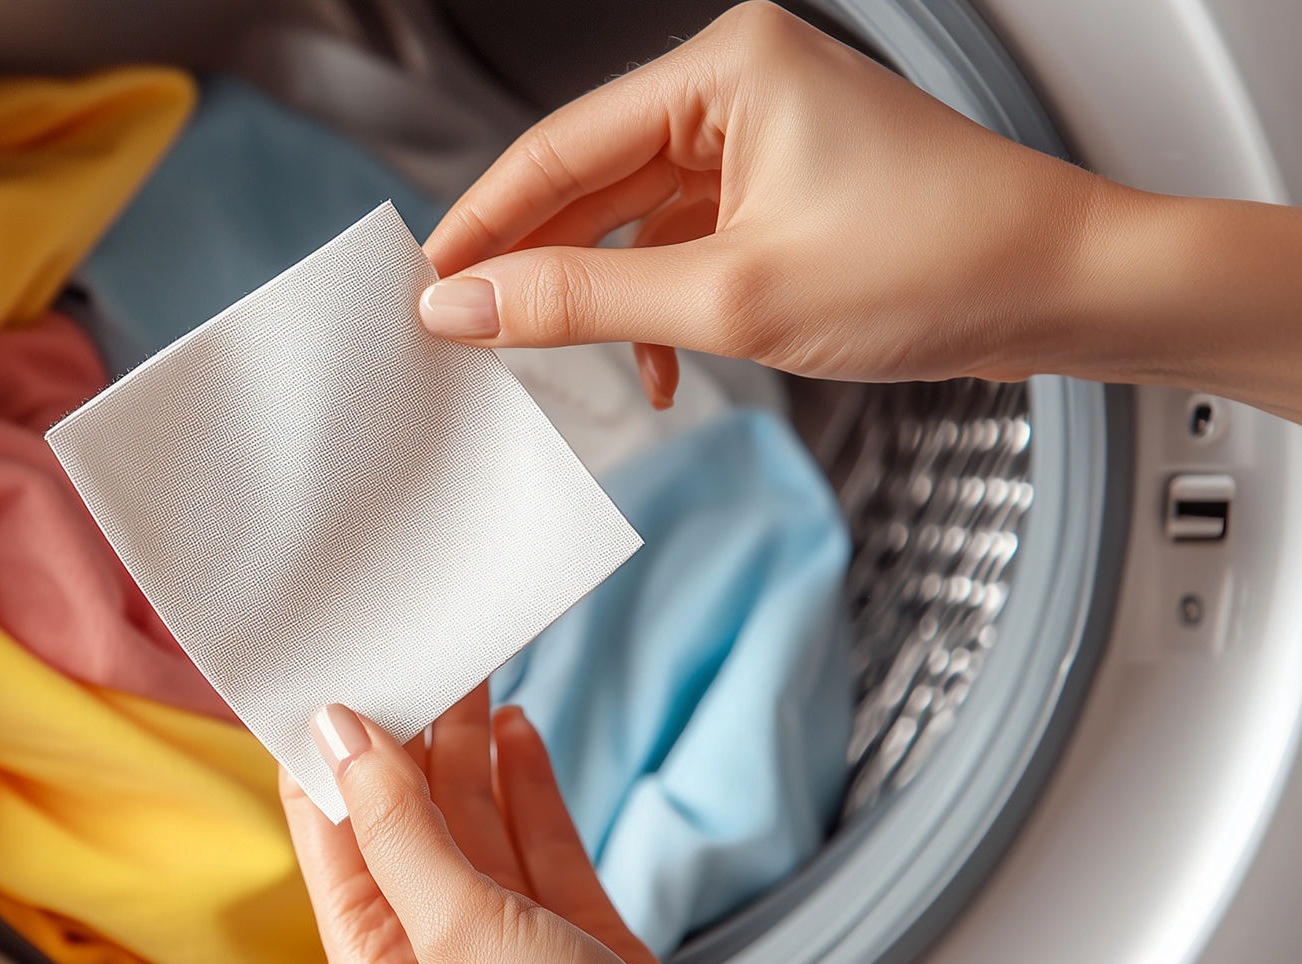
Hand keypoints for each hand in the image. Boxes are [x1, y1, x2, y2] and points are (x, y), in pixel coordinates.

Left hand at [280, 686, 734, 963]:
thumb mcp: (460, 927)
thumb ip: (399, 826)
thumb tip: (341, 735)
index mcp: (374, 963)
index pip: (330, 836)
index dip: (329, 755)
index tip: (335, 673)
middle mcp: (428, 947)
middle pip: (404, 817)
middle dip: (411, 736)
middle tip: (422, 652)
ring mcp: (499, 937)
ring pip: (470, 820)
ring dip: (468, 747)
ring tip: (472, 671)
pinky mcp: (564, 930)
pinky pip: (532, 839)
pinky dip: (525, 782)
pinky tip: (516, 728)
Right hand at [417, 1, 1301, 422]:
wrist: (1071, 292)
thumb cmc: (941, 263)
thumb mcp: (732, 298)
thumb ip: (582, 301)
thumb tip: (467, 306)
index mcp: (725, 69)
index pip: (558, 146)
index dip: (480, 223)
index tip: (423, 289)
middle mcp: (739, 85)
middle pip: (589, 177)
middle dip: (532, 262)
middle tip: (465, 333)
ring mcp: (763, 136)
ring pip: (633, 215)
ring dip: (598, 293)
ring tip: (550, 358)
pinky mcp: (784, 187)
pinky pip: (684, 238)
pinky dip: (658, 301)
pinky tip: (654, 363)